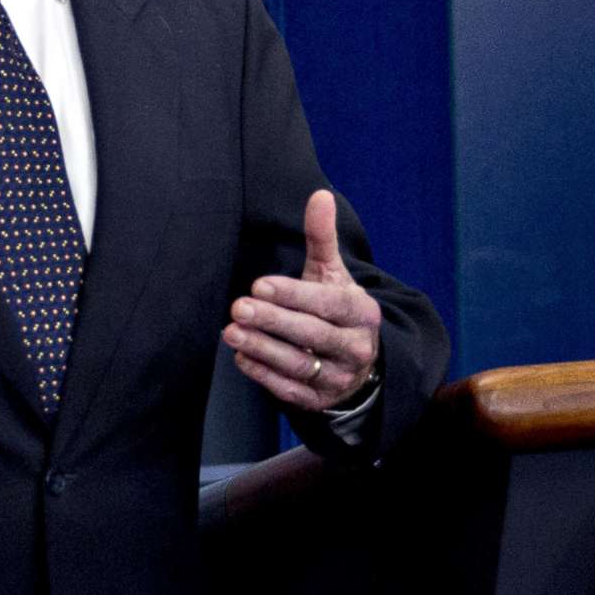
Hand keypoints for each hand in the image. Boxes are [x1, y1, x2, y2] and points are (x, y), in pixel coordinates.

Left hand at [221, 190, 382, 412]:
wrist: (359, 361)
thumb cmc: (336, 308)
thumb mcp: (333, 274)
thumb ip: (322, 238)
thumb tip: (319, 195)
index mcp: (362, 312)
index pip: (329, 304)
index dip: (295, 295)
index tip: (260, 284)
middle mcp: (356, 347)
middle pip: (313, 334)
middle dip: (274, 321)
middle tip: (238, 306)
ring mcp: (339, 376)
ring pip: (301, 365)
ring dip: (263, 349)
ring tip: (232, 332)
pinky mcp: (319, 400)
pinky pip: (291, 390)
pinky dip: (265, 376)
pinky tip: (241, 357)